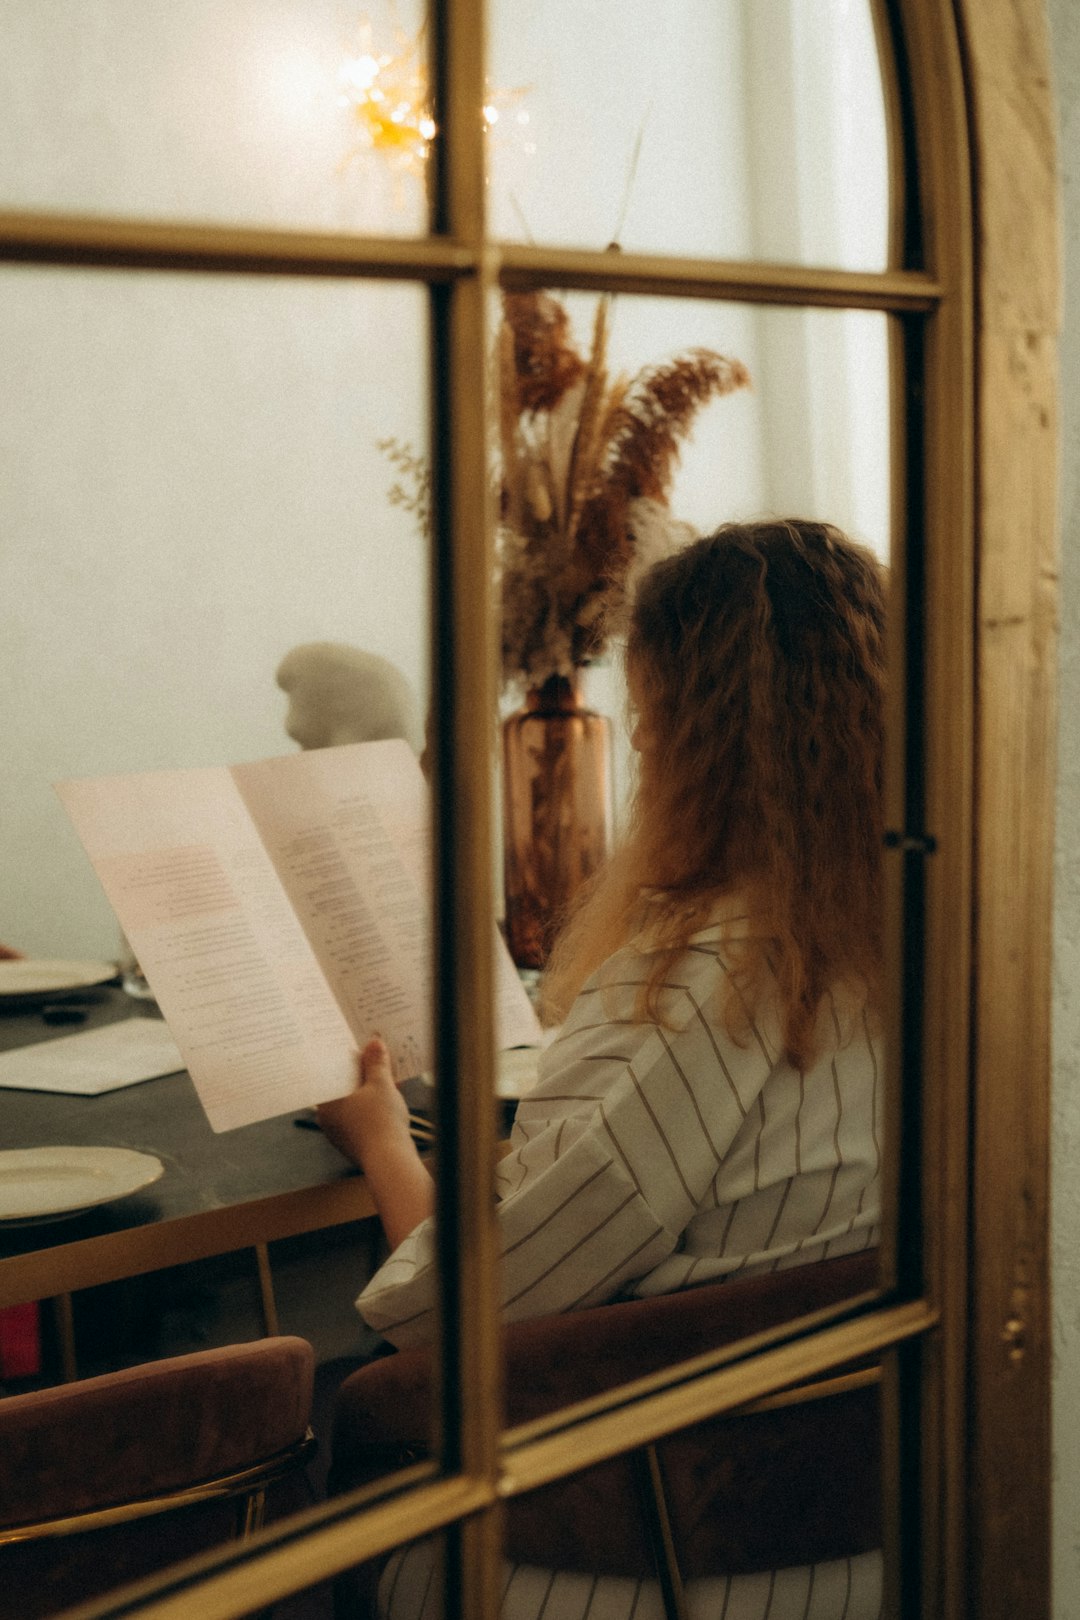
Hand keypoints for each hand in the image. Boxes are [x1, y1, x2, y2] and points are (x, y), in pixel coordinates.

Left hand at [317, 1037, 434, 1248]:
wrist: (390, 1161)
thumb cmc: (380, 1121)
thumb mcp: (380, 1084)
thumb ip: (376, 1063)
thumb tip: (374, 1043)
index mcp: (326, 1103)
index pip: (331, 1073)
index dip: (345, 1058)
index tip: (356, 1045)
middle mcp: (328, 1119)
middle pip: (344, 1088)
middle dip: (362, 1073)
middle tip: (375, 1055)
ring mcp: (341, 1133)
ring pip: (355, 1103)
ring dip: (370, 1089)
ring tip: (388, 1075)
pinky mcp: (355, 1143)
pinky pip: (363, 1117)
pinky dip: (374, 1106)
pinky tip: (391, 1097)